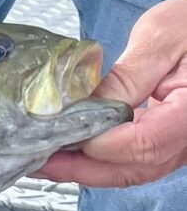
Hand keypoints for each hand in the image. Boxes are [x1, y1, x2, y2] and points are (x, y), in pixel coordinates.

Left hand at [35, 0, 186, 186]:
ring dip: (88, 169)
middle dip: (83, 167)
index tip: (62, 136)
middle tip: (39, 159)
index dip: (100, 144)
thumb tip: (85, 107)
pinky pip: (136, 162)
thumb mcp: (160, 39)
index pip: (145, 142)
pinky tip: (72, 154)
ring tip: (47, 160)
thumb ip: (127, 77)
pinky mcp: (170, 143)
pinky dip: (102, 162)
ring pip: (134, 171)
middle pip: (136, 167)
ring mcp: (183, 144)